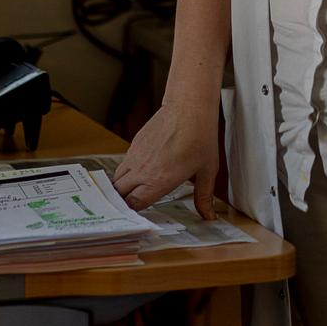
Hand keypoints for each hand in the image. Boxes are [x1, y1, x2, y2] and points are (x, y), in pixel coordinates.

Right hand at [114, 102, 220, 218]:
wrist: (189, 108)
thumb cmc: (200, 137)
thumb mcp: (207, 171)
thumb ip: (204, 197)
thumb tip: (209, 216)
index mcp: (158, 181)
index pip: (134, 204)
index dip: (133, 212)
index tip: (137, 217)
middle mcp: (142, 170)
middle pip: (119, 193)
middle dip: (122, 202)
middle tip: (129, 208)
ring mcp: (135, 156)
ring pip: (117, 178)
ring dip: (121, 187)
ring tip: (130, 193)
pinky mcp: (134, 143)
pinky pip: (123, 163)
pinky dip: (126, 172)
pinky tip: (137, 173)